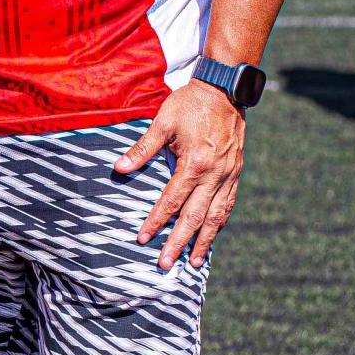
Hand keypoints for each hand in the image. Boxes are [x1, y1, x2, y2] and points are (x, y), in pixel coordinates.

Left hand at [114, 81, 246, 270]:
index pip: (171, 201)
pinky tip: (211, 235)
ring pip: (216, 216)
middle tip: (165, 264)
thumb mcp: (162, 122)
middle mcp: (214, 175)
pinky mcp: (236, 172)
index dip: (156, 221)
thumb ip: (142, 149)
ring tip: (194, 262)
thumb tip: (119, 169)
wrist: (225, 90)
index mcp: (195, 164)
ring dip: (204, 241)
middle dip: (179, 243)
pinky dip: (219, 223)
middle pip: (195, 217)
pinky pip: (228, 204)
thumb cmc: (190, 104)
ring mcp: (228, 175)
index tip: (143, 239)